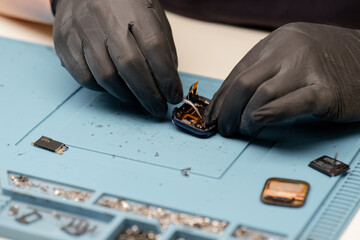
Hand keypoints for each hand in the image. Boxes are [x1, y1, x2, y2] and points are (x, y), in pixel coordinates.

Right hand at [51, 0, 182, 116]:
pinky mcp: (65, 43)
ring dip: (127, 96)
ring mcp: (82, 30)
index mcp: (133, 8)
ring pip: (106, 76)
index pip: (155, 48)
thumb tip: (168, 81)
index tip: (174, 96)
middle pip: (129, 66)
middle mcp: (105, 18)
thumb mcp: (150, 14)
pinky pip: (85, 78)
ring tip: (139, 100)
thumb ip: (161, 45)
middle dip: (148, 95)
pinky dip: (104, 90)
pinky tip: (115, 88)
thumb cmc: (122, 4)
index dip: (166, 78)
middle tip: (158, 109)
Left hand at [204, 22, 359, 136]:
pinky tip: (259, 121)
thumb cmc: (327, 62)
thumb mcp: (291, 57)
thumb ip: (265, 73)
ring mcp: (308, 68)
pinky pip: (293, 103)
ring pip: (262, 92)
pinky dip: (271, 114)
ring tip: (243, 130)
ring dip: (245, 116)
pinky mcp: (326, 90)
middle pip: (244, 82)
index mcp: (277, 42)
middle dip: (228, 110)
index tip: (214, 115)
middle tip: (224, 128)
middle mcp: (289, 50)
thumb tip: (233, 101)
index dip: (222, 98)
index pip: (238, 72)